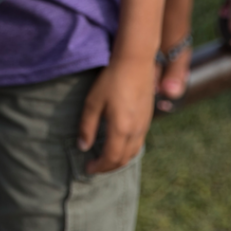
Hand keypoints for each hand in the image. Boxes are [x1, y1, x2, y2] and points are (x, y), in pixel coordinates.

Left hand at [78, 57, 154, 173]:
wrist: (135, 63)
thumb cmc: (111, 80)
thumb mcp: (93, 101)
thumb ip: (87, 125)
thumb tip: (82, 147)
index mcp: (121, 129)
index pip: (111, 158)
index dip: (99, 167)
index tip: (87, 168)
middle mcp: (136, 131)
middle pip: (123, 160)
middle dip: (108, 167)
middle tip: (94, 167)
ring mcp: (144, 126)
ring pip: (133, 153)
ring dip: (119, 160)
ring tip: (105, 159)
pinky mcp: (147, 119)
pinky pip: (139, 143)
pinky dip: (127, 151)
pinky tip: (118, 144)